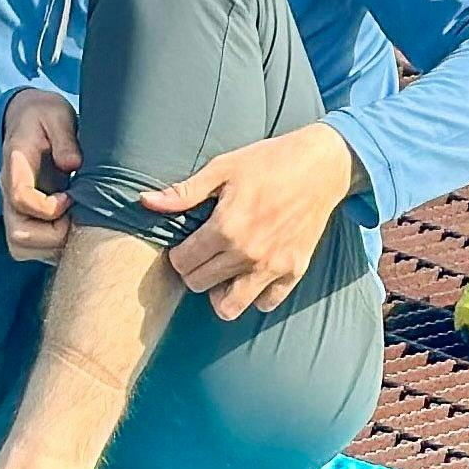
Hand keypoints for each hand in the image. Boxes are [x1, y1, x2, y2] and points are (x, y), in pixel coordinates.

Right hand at [0, 90, 80, 266]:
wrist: (27, 119)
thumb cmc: (44, 116)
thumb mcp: (56, 114)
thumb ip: (64, 136)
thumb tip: (72, 164)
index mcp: (15, 167)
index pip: (19, 199)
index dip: (47, 207)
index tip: (69, 197)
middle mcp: (9, 194)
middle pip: (18, 235)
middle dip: (54, 236)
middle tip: (79, 218)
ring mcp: (15, 210)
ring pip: (22, 248)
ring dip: (54, 246)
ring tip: (78, 224)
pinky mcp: (25, 220)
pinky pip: (32, 249)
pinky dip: (55, 248)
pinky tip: (75, 228)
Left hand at [146, 119, 363, 322]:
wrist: (322, 165)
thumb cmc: (269, 161)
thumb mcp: (223, 167)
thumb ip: (184, 192)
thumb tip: (146, 202)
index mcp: (226, 227)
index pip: (182, 262)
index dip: (177, 254)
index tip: (186, 243)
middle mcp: (248, 253)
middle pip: (199, 284)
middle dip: (194, 271)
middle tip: (202, 253)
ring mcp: (273, 266)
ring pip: (229, 307)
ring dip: (219, 293)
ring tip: (222, 271)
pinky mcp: (294, 271)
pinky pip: (265, 303)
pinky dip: (255, 295)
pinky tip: (251, 273)